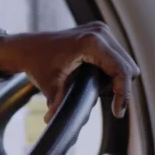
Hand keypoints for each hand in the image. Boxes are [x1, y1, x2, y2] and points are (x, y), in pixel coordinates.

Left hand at [0, 22, 139, 122]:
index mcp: (90, 42)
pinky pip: (117, 56)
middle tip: (100, 100)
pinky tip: (94, 78)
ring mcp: (101, 30)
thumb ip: (58, 105)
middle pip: (128, 67)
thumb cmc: (37, 64)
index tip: (117, 112)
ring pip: (125, 62)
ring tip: (93, 88)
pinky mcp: (100, 33)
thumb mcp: (50, 87)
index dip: (123, 94)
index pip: (121, 70)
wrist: (27, 48)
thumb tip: (55, 124)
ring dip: (116, 79)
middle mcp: (100, 32)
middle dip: (119, 87)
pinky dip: (111, 70)